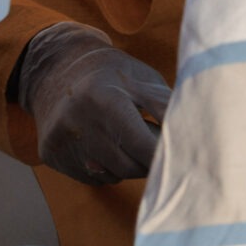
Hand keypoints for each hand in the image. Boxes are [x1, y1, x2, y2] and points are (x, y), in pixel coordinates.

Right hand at [17, 22, 169, 184]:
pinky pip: (92, 176)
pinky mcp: (51, 156)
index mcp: (105, 101)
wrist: (58, 68)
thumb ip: (166, 107)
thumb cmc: (112, 73)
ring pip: (111, 174)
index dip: (162, 155)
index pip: (140, 144)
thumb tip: (193, 135)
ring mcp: (61, 142)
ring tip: (128, 136)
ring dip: (128, 164)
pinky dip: (107, 167)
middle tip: (156, 143)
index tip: (183, 158)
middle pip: (127, 165)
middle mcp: (78, 125)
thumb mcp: (143, 80)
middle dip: (147, 161)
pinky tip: (106, 142)